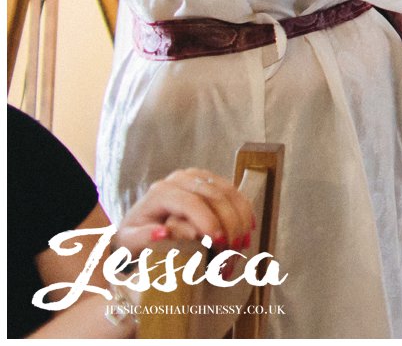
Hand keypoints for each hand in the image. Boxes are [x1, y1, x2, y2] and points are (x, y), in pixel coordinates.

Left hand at [115, 169, 254, 252]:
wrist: (141, 225)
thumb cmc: (135, 237)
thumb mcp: (129, 242)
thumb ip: (142, 238)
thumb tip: (162, 233)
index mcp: (160, 192)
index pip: (190, 203)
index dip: (207, 221)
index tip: (218, 243)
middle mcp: (180, 178)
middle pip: (214, 196)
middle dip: (229, 223)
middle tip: (234, 249)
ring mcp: (197, 177)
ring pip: (229, 192)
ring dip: (240, 218)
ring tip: (243, 244)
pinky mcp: (211, 180)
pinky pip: (234, 192)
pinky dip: (244, 210)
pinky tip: (248, 227)